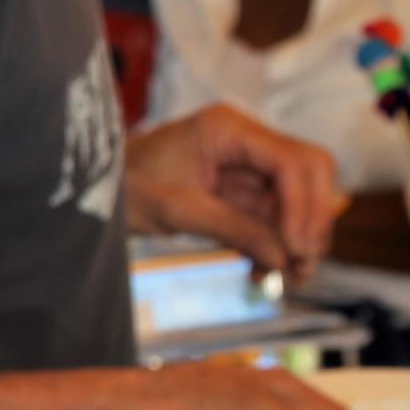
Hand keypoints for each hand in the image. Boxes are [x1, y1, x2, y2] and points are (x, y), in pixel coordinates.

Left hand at [129, 103, 339, 282]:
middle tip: (303, 265)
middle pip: (307, 175)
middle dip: (310, 221)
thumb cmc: (128, 186)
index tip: (298, 248)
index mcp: (229, 130)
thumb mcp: (178, 210)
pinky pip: (273, 218)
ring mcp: (246, 166)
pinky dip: (274, 245)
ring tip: (288, 280)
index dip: (304, 206)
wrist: (99, 188)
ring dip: (296, 240)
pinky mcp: (241, 191)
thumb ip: (234, 230)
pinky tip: (263, 274)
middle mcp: (246, 142)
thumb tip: (283, 258)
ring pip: (296, 200)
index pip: (290, 162)